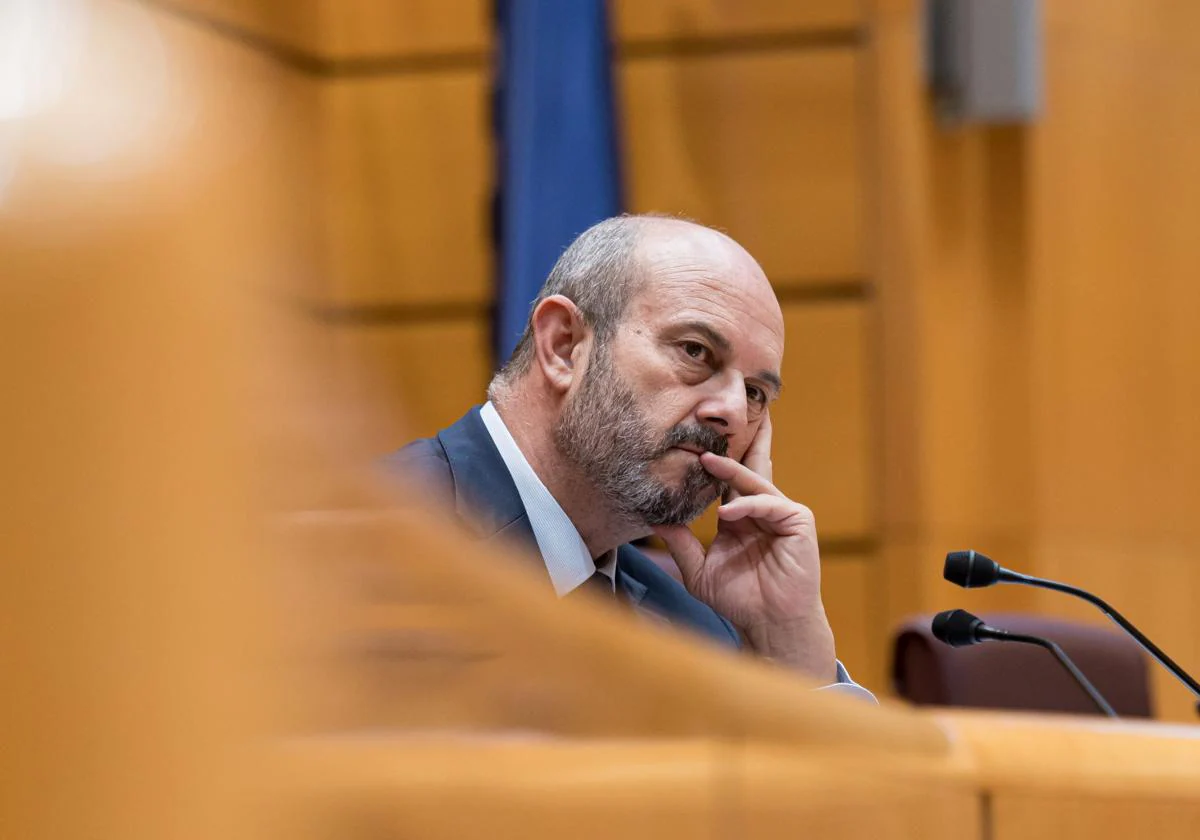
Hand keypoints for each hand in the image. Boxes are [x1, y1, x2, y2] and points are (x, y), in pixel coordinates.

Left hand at [653, 412, 836, 680]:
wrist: (769, 623)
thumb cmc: (740, 600)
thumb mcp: (700, 571)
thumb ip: (681, 544)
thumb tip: (655, 520)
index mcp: (741, 516)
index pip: (727, 482)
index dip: (711, 464)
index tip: (690, 444)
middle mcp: (762, 509)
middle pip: (748, 468)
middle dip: (734, 444)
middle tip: (714, 421)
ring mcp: (782, 512)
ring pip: (756, 482)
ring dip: (732, 470)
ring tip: (708, 461)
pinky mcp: (798, 521)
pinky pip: (771, 504)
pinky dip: (749, 507)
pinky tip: (727, 515)